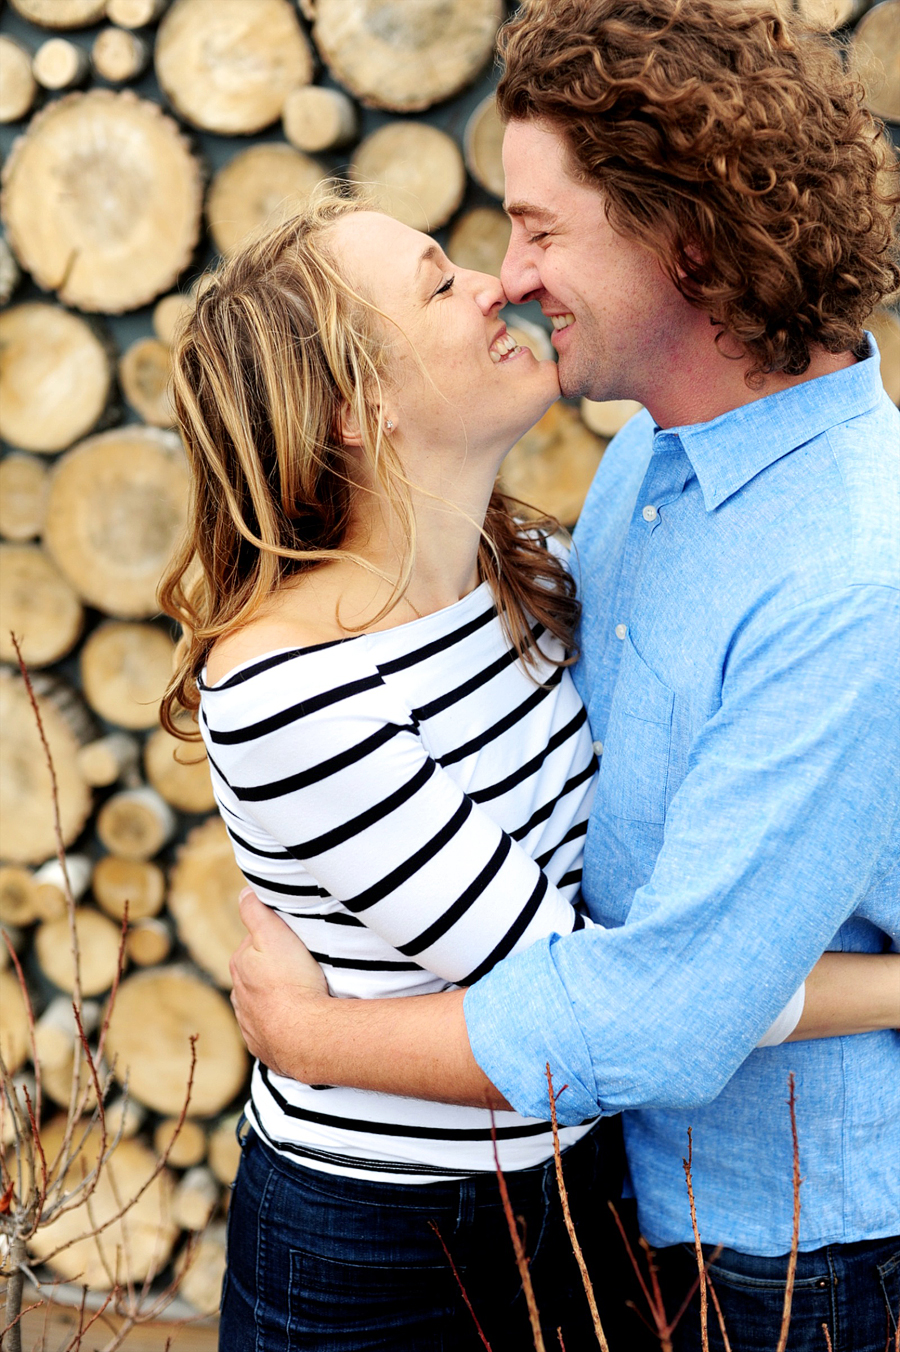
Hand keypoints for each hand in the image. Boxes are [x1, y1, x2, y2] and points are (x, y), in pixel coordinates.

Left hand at [229, 889, 329, 1078]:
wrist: (304, 1036)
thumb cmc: (292, 982)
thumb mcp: (274, 934)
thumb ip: (256, 910)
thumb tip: (244, 892)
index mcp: (239, 965)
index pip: (255, 944)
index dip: (276, 940)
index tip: (295, 942)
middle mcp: (239, 995)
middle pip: (259, 974)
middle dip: (276, 970)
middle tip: (303, 968)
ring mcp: (250, 1024)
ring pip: (264, 1003)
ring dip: (278, 998)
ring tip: (304, 995)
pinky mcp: (264, 1046)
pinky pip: (272, 1030)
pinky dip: (283, 1024)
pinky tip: (299, 1021)